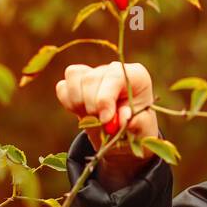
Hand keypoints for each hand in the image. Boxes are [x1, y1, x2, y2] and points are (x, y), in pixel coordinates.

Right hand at [56, 62, 159, 185]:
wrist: (125, 136)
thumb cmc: (137, 129)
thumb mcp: (143, 130)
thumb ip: (137, 123)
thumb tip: (124, 118)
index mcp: (136, 76)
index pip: (115, 76)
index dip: (105, 98)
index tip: (106, 120)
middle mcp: (114, 70)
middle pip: (91, 78)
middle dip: (92, 105)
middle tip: (100, 124)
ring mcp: (94, 73)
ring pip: (74, 76)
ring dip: (79, 103)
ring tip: (93, 119)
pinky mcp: (77, 83)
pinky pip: (63, 87)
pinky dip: (68, 103)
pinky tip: (82, 114)